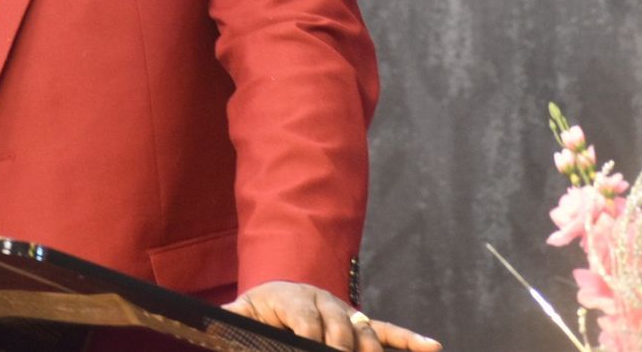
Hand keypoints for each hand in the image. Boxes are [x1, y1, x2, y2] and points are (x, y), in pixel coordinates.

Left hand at [224, 282, 439, 351]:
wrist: (280, 295)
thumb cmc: (259, 310)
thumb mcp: (241, 314)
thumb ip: (229, 320)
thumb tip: (210, 324)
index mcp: (292, 298)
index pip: (305, 320)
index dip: (310, 337)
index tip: (312, 348)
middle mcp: (323, 302)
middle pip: (339, 328)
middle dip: (342, 347)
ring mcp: (345, 312)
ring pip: (365, 333)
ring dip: (372, 350)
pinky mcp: (360, 323)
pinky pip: (387, 330)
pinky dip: (409, 340)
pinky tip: (431, 347)